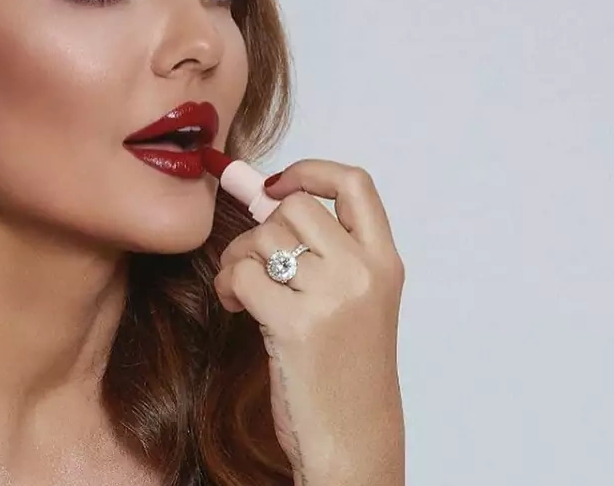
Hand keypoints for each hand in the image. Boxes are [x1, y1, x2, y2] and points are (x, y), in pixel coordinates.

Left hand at [212, 160, 404, 485]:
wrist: (353, 441)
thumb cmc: (345, 375)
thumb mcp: (355, 305)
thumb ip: (325, 254)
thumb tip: (263, 195)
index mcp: (386, 263)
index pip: (355, 184)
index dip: (310, 171)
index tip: (278, 185)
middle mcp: (365, 272)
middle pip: (296, 207)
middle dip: (260, 228)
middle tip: (252, 261)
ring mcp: (334, 297)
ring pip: (264, 237)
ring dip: (237, 259)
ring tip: (242, 291)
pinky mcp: (296, 325)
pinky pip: (243, 274)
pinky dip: (228, 285)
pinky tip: (235, 307)